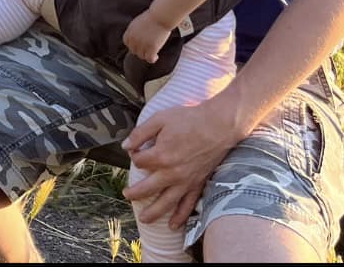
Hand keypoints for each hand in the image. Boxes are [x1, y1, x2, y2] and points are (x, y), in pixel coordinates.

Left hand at [122, 99, 234, 228]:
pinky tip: (174, 225)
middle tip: (126, 195)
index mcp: (160, 155)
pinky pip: (188, 205)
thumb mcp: (160, 119)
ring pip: (166, 203)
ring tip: (144, 219)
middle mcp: (171, 173)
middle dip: (135, 193)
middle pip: (147, 188)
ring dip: (154, 213)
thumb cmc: (188, 119)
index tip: (136, 151)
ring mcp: (185, 181)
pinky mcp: (198, 184)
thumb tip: (125, 146)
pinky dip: (180, 216)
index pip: (139, 162)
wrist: (218, 125)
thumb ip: (140, 133)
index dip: (134, 156)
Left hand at [123, 9, 172, 63]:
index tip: (139, 45)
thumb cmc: (152, 17)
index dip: (133, 45)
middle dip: (140, 50)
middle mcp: (134, 39)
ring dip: (147, 55)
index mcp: (129, 32)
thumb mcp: (138, 23)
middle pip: (134, 51)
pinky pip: (149, 59)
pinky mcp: (151, 48)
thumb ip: (134, 32)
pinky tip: (156, 56)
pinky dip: (152, 59)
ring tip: (153, 52)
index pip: (127, 43)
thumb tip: (135, 41)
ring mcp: (142, 44)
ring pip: (142, 56)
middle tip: (148, 49)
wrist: (160, 16)